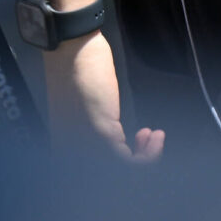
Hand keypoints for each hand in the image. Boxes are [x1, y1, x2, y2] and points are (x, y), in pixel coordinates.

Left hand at [44, 31, 163, 163]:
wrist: (72, 47)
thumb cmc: (77, 68)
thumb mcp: (84, 106)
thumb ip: (94, 126)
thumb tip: (113, 141)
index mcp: (64, 145)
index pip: (99, 169)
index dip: (125, 160)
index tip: (138, 146)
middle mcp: (71, 150)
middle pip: (111, 173)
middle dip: (139, 161)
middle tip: (150, 142)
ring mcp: (84, 144)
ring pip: (121, 170)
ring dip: (146, 159)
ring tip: (154, 139)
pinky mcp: (99, 133)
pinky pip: (127, 161)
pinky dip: (147, 156)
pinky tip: (155, 138)